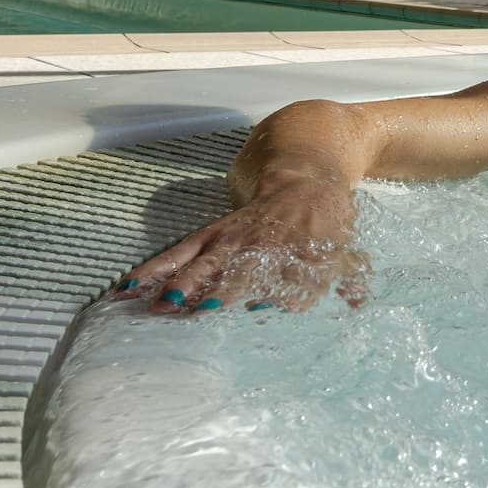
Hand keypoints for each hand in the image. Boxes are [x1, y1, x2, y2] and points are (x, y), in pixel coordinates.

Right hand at [113, 178, 366, 314]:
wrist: (307, 176)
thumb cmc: (325, 223)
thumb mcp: (345, 247)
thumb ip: (350, 278)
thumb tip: (359, 301)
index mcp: (299, 249)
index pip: (290, 273)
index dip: (281, 289)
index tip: (264, 306)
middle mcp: (262, 243)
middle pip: (240, 267)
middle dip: (221, 287)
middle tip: (197, 310)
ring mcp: (233, 238)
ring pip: (204, 261)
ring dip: (182, 283)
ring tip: (158, 305)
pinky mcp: (211, 234)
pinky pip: (180, 251)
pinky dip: (154, 268)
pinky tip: (128, 287)